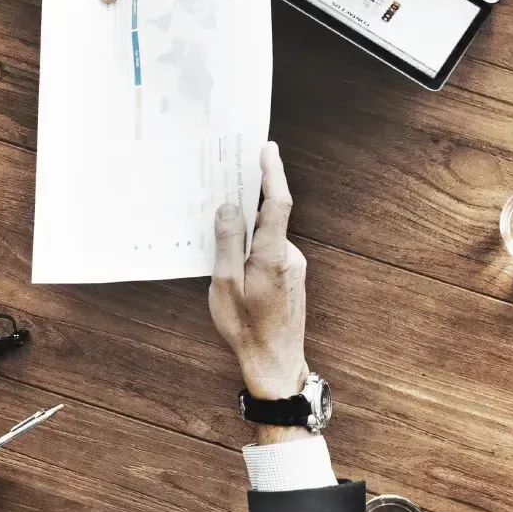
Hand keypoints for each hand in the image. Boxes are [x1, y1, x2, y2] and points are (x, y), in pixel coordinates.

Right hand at [210, 142, 308, 408]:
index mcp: (273, 254)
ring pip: (267, 238)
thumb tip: (228, 207)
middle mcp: (289, 255)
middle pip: (269, 217)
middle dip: (248, 202)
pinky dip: (252, 250)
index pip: (277, 202)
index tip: (267, 149)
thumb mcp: (225, 284)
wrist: (276, 362)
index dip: (272, 173)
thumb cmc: (246, 327)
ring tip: (219, 239)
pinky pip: (269, 252)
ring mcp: (293, 266)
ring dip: (246, 234)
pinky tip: (233, 267)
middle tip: (225, 184)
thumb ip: (227, 242)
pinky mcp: (292, 277)